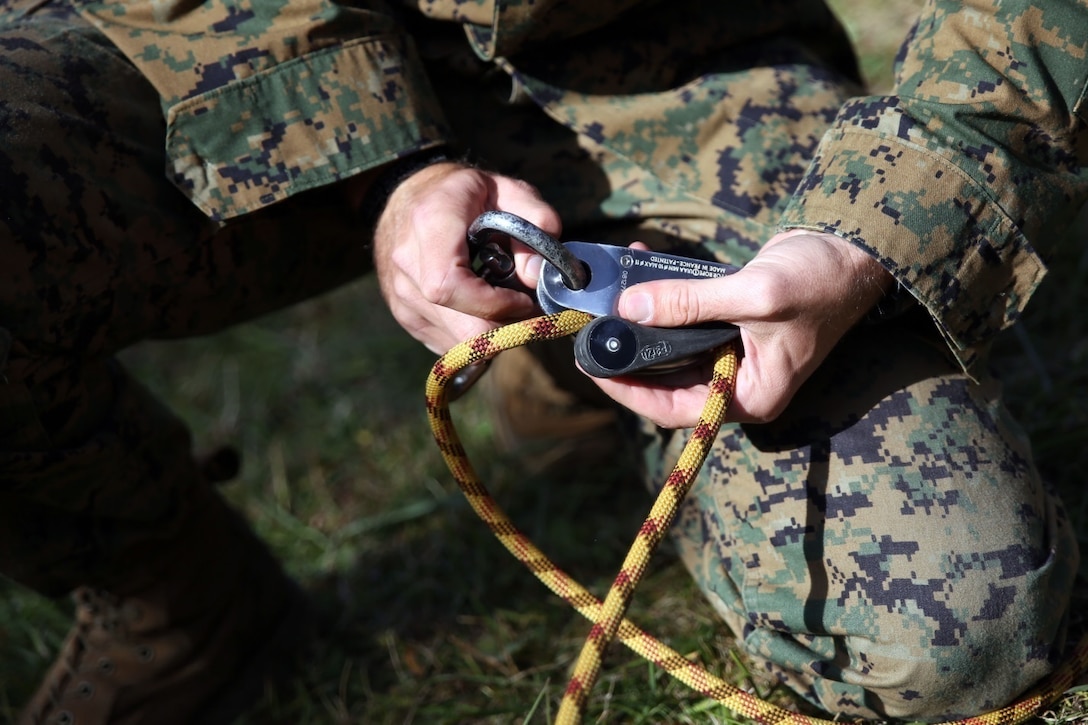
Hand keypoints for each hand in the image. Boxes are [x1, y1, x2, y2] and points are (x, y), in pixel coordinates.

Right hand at [371, 161, 559, 353]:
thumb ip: (535, 218)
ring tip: (504, 303)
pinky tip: (480, 308)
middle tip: (526, 308)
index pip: (451, 286)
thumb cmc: (463, 193)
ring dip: (490, 333)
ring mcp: (401, 293)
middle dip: (503, 327)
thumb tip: (537, 274)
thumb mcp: (507, 188)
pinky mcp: (404, 314)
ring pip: (456, 342)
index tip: (523, 299)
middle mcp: (407, 263)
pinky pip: (446, 343)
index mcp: (431, 224)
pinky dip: (472, 336)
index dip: (494, 304)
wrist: (409, 196)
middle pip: (460, 326)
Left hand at [591, 230, 893, 426]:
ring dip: (639, 321)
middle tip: (589, 329)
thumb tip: (629, 307)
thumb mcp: (755, 294)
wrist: (856, 248)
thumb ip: (690, 304)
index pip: (676, 409)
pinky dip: (660, 300)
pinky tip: (638, 270)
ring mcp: (733, 353)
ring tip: (606, 296)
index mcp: (752, 395)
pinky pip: (683, 320)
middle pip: (667, 380)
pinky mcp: (728, 323)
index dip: (630, 391)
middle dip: (627, 353)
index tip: (594, 366)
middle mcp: (739, 382)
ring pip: (670, 348)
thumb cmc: (821, 280)